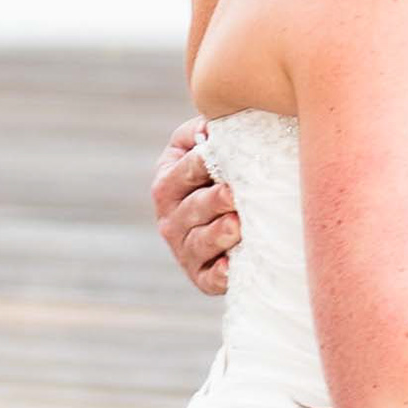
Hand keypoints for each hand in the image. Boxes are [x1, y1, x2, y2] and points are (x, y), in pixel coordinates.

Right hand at [150, 117, 237, 294]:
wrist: (238, 213)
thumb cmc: (222, 169)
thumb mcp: (204, 145)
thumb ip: (201, 131)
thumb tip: (209, 128)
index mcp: (168, 182)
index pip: (182, 171)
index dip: (200, 163)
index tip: (217, 152)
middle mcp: (171, 218)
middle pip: (191, 209)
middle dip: (212, 201)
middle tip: (232, 193)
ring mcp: (185, 249)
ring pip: (199, 243)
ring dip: (217, 235)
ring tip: (237, 226)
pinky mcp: (204, 277)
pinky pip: (209, 279)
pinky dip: (219, 275)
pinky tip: (231, 267)